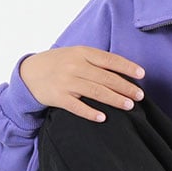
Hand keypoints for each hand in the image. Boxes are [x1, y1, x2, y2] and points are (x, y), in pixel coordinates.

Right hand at [19, 46, 145, 122]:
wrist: (29, 73)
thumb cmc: (59, 63)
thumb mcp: (76, 54)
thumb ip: (95, 60)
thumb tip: (123, 70)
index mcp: (82, 53)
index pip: (109, 60)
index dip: (127, 67)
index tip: (142, 75)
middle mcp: (75, 66)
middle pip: (106, 78)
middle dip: (125, 87)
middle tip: (140, 96)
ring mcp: (66, 82)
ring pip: (95, 91)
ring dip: (114, 99)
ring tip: (129, 106)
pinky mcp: (58, 97)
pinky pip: (77, 107)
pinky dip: (90, 112)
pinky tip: (103, 117)